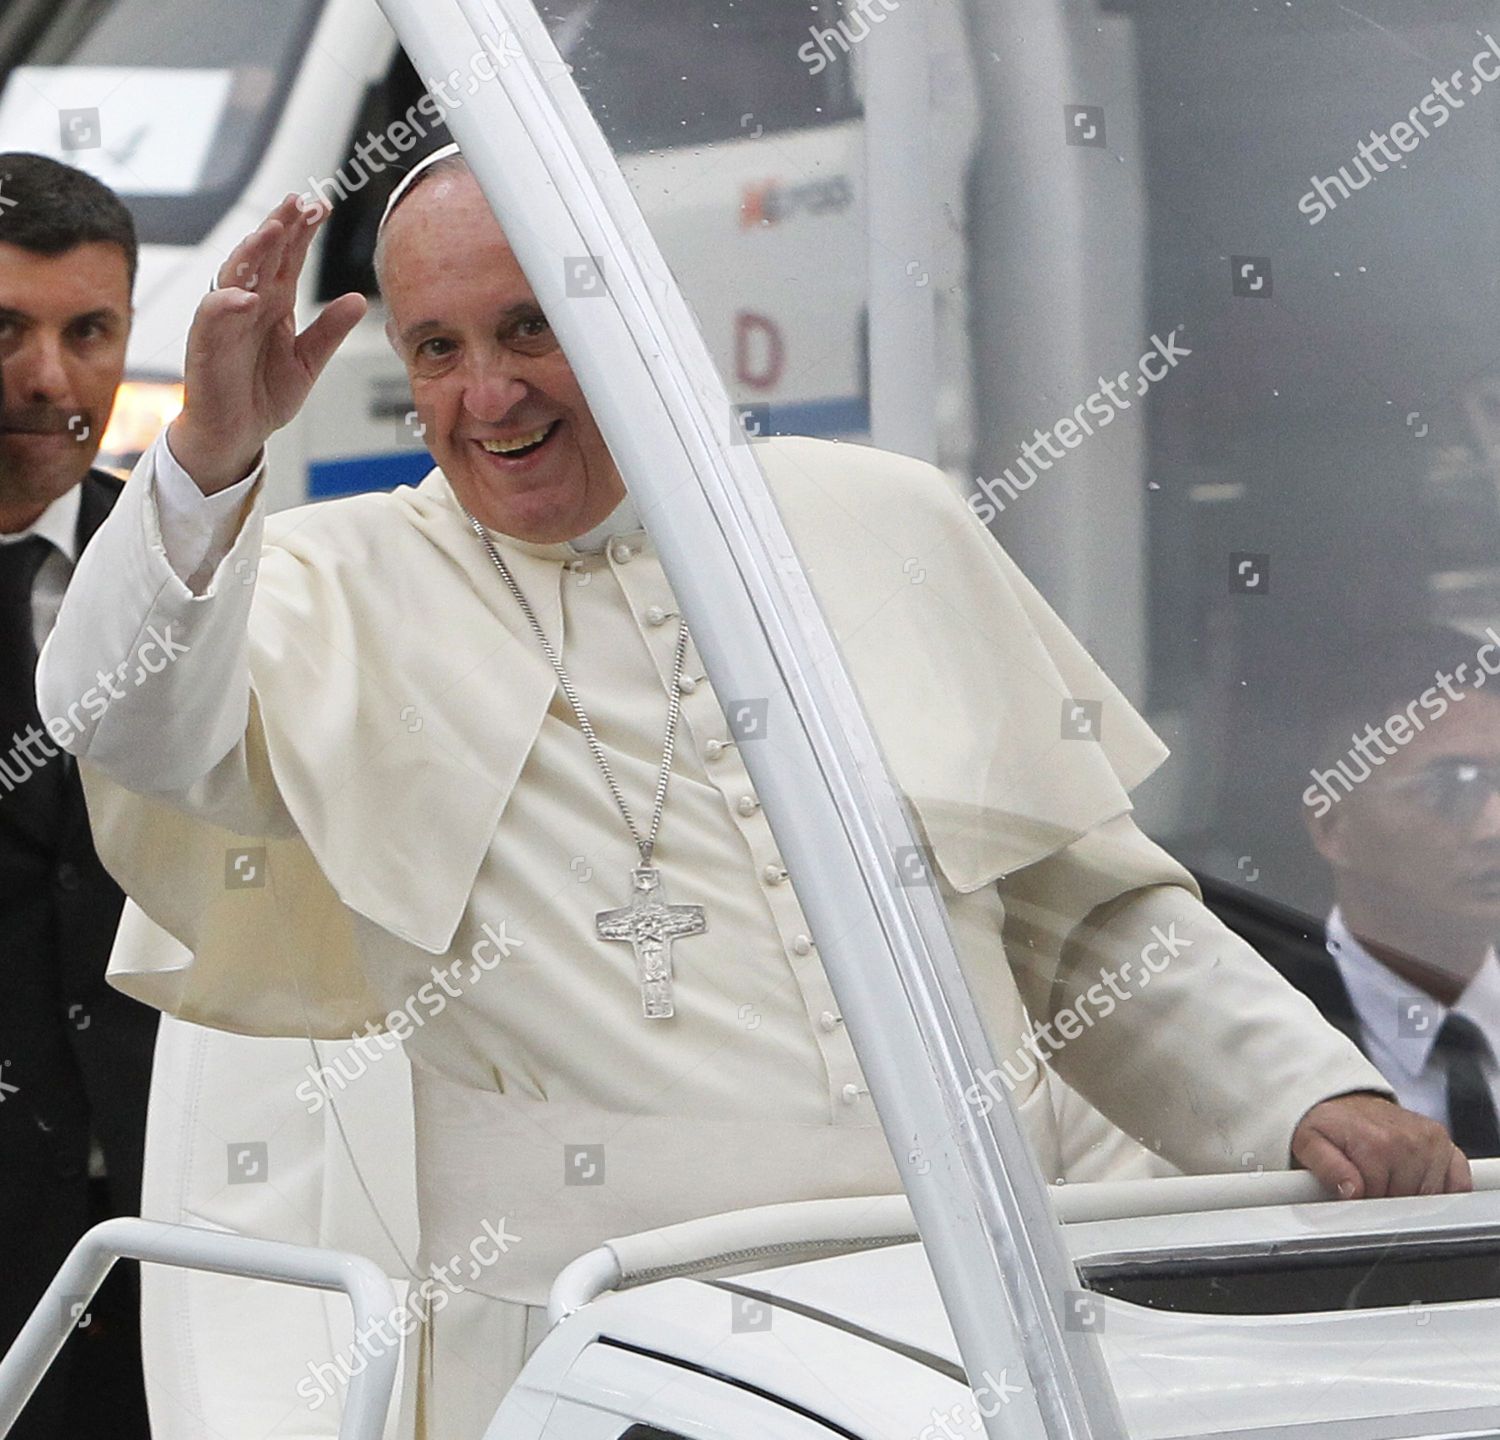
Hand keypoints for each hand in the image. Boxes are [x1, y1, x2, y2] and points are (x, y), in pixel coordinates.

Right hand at [168, 195, 366, 492]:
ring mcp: (226, 320)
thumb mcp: (308, 362)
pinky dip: (228, 303)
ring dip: (254, 251)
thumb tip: (359, 299)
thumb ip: (330, 330)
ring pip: (236, 274)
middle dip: (281, 227)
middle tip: (300, 202)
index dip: (303, 232)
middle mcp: (249, 303)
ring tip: (274, 230)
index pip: (289, 258)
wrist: (236, 433)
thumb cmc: (264, 394)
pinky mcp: (206, 343)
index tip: (322, 205)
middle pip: (264, 255)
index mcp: (275, 303)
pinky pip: (213, 316)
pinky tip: (248, 295)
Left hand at [1292, 1092, 1471, 1197]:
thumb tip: (1352, 1191)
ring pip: (1430, 1198)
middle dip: (1386, 1199)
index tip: (1354, 1191)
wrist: (1342, 1102)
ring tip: (1387, 1175)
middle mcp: (1408, 1140)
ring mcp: (1431, 1142)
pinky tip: (1416, 1181)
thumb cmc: (1328, 1124)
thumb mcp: (1309, 1143)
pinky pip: (1457, 1184)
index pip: (1379, 1200)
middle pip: (1406, 1201)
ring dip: (1410, 1195)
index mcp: (1376, 1142)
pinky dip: (1441, 1190)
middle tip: (1368, 1180)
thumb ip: (1327, 1168)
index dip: (1363, 1202)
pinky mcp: (1445, 1144)